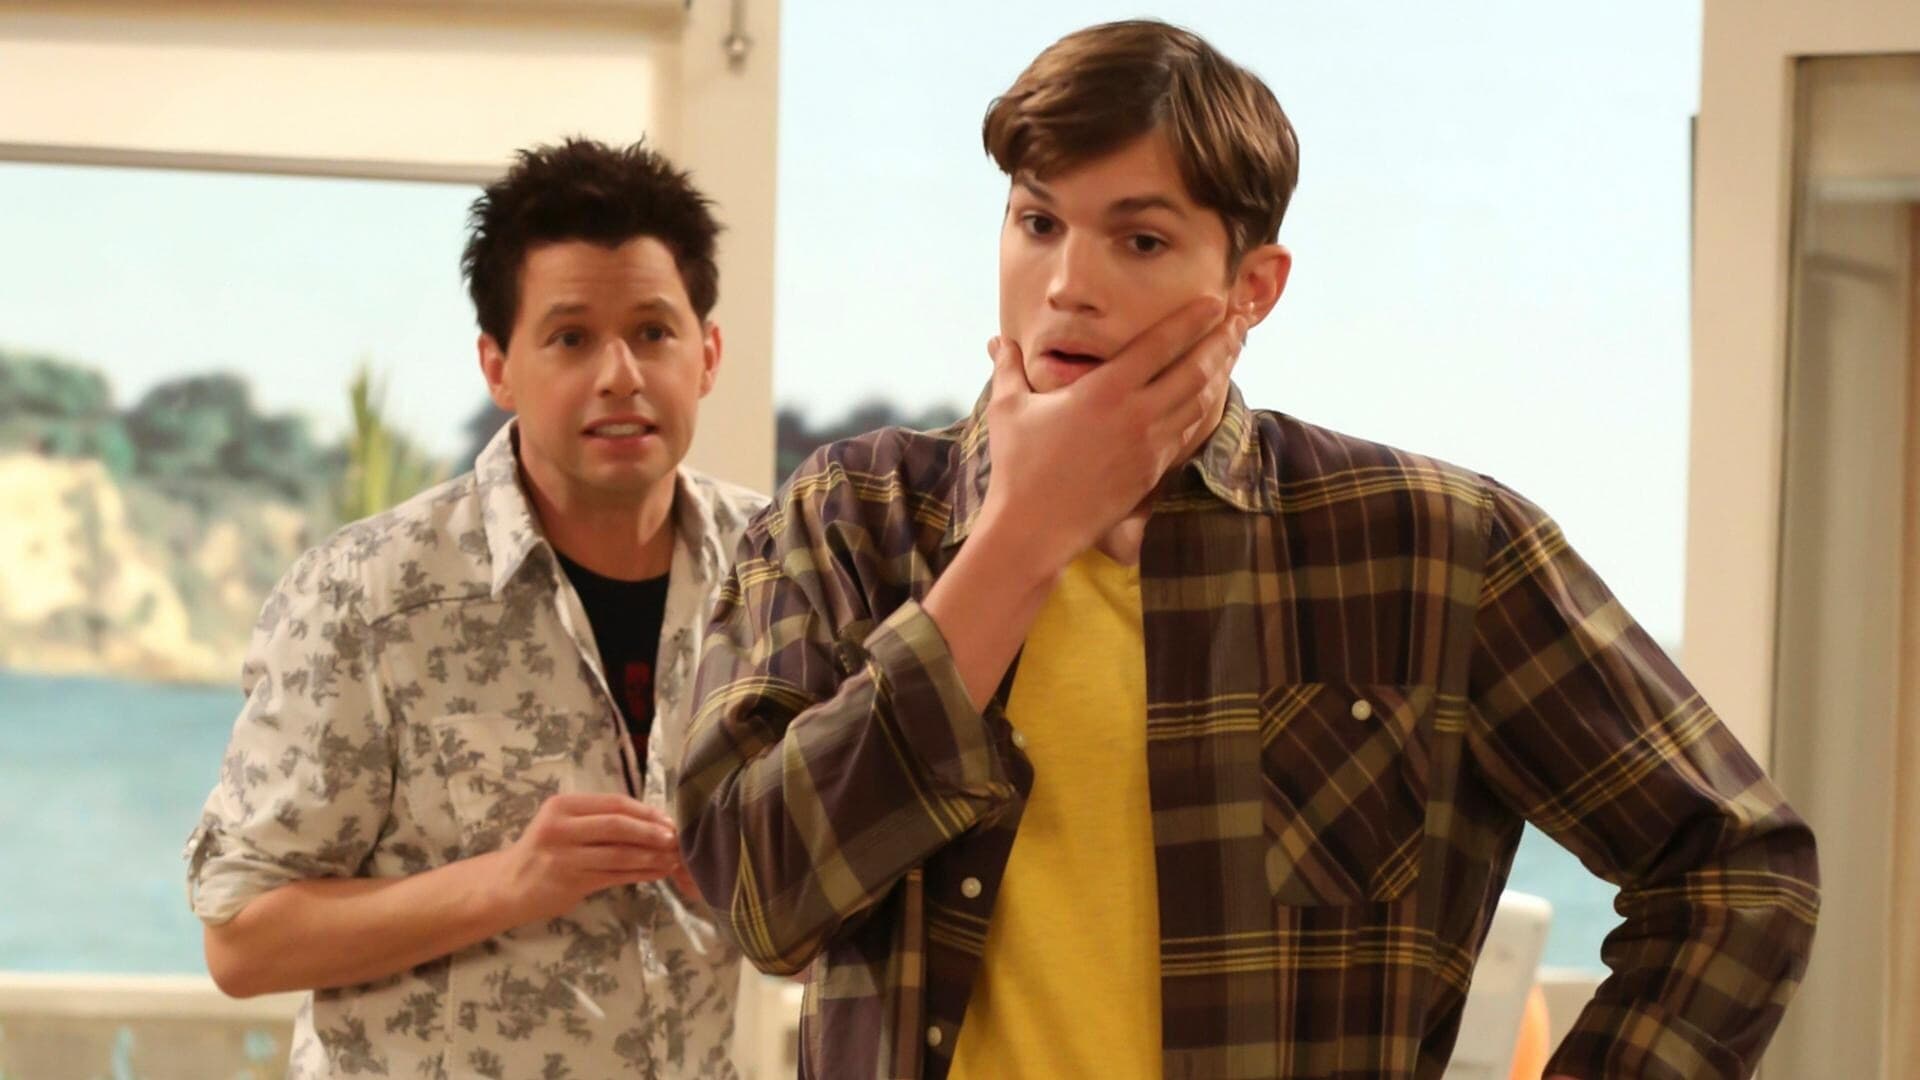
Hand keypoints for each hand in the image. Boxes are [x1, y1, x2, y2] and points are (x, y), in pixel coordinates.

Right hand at [493, 792, 681, 925]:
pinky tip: (658, 873)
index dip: (645, 812)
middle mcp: (561, 828)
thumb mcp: (563, 823)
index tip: (668, 820)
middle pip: (618, 826)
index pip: (613, 803)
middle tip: (675, 840)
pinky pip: (615, 876)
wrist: (509, 885)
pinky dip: (641, 874)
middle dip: (651, 833)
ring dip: (651, 857)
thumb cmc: (544, 850)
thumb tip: (652, 820)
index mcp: (562, 805)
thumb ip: (597, 818)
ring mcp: (565, 857)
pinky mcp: (571, 882)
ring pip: (619, 854)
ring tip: (673, 859)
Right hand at [978, 296, 1246, 572]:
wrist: (1034, 529)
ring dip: (1220, 373)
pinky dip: (1204, 409)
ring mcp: (1149, 446)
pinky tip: (1209, 397)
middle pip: (1196, 371)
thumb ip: (1008, 367)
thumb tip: (998, 340)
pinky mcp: (1153, 472)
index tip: (1214, 300)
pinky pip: (1188, 432)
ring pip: (1199, 402)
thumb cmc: (1017, 467)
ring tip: (1233, 351)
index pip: (1160, 345)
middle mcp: (1136, 415)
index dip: (1192, 319)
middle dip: (1222, 341)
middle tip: (1240, 320)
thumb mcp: (1008, 408)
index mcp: (1104, 391)